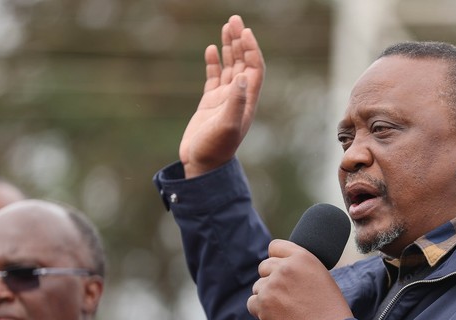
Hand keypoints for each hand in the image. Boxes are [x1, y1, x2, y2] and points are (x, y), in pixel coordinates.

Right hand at [179, 15, 264, 177]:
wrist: (201, 165)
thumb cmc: (215, 148)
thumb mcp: (227, 125)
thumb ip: (235, 101)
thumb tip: (242, 76)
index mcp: (247, 100)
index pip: (254, 68)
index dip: (252, 50)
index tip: (245, 31)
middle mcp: (238, 97)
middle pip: (243, 62)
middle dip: (240, 41)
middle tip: (235, 19)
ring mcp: (224, 99)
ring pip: (229, 66)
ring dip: (229, 47)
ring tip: (226, 26)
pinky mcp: (209, 103)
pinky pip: (213, 77)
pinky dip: (214, 63)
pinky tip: (212, 49)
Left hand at [248, 240, 352, 319]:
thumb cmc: (329, 308)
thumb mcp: (320, 275)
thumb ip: (300, 267)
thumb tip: (282, 266)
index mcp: (302, 257)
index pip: (275, 246)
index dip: (276, 259)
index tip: (279, 269)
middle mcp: (285, 267)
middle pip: (264, 266)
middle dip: (271, 279)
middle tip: (283, 294)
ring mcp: (273, 285)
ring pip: (258, 286)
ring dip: (266, 296)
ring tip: (283, 308)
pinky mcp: (264, 304)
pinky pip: (252, 303)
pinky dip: (260, 311)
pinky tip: (275, 316)